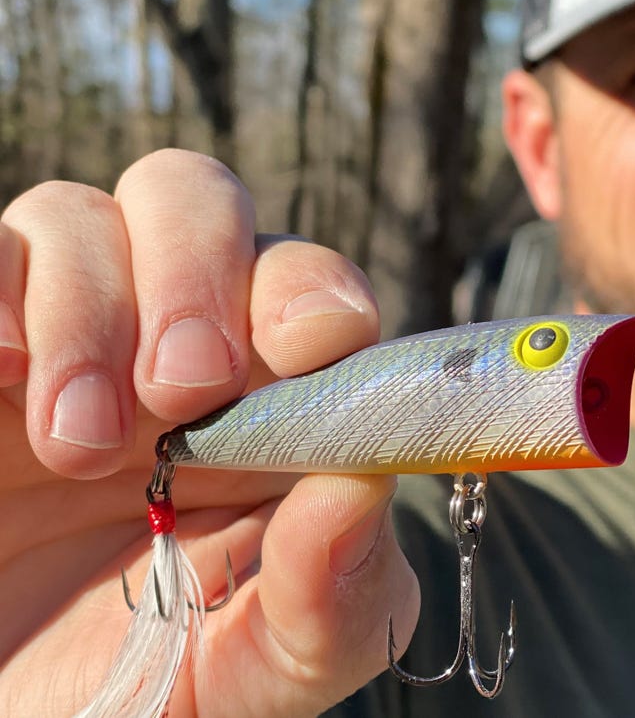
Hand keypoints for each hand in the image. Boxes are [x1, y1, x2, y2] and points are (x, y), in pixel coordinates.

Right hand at [0, 150, 418, 715]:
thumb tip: (364, 488)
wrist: (11, 707)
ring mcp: (62, 335)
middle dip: (195, 274)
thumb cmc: (148, 678)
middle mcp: (170, 345)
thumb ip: (335, 594)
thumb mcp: (260, 663)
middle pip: (198, 201)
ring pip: (80, 216)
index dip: (313, 293)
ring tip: (74, 447)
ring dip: (86, 312)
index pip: (310, 287)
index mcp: (266, 400)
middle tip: (180, 388)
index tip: (307, 342)